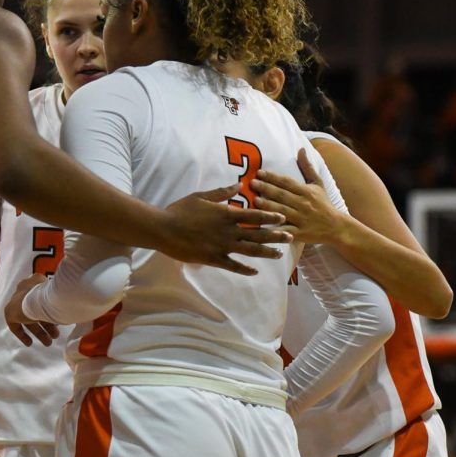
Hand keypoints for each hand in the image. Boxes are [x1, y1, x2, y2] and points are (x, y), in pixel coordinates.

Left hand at [4, 274, 60, 346]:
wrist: (40, 300)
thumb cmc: (55, 296)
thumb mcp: (62, 295)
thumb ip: (63, 299)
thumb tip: (71, 307)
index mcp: (36, 281)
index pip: (41, 296)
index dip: (49, 311)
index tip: (57, 321)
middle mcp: (25, 289)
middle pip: (36, 310)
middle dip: (47, 325)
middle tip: (56, 335)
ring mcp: (16, 300)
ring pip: (28, 319)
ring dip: (39, 332)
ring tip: (48, 343)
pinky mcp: (10, 311)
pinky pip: (16, 325)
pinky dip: (22, 334)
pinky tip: (29, 343)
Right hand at [158, 187, 291, 274]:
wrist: (164, 229)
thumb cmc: (181, 210)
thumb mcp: (201, 196)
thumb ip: (222, 192)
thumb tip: (239, 184)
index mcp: (226, 214)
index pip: (254, 215)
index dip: (270, 216)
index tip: (283, 218)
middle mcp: (229, 231)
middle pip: (257, 234)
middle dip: (275, 236)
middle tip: (291, 237)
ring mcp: (222, 246)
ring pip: (250, 250)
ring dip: (266, 252)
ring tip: (279, 254)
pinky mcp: (214, 259)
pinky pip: (233, 266)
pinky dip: (245, 269)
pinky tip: (255, 271)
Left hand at [251, 149, 347, 244]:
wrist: (337, 227)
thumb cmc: (324, 204)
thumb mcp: (318, 184)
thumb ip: (307, 167)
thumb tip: (301, 149)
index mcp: (306, 191)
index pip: (287, 182)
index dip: (273, 177)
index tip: (259, 172)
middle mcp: (303, 204)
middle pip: (283, 195)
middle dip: (267, 189)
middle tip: (252, 183)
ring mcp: (301, 219)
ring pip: (283, 212)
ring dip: (269, 206)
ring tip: (255, 201)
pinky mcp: (300, 233)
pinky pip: (286, 231)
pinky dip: (275, 229)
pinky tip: (263, 226)